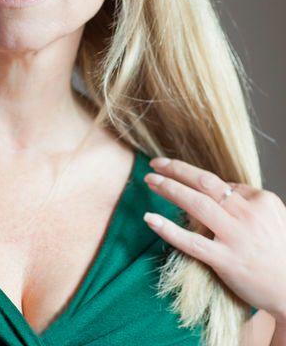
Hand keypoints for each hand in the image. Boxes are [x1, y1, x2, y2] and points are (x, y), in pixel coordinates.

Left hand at [143, 156, 285, 322]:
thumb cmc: (281, 253)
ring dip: (169, 188)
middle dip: (177, 169)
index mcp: (261, 200)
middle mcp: (247, 214)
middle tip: (155, 163)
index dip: (199, 181)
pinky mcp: (225, 260)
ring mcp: (235, 237)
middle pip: (204, 183)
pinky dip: (168, 229)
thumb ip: (248, 200)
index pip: (221, 183)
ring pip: (196, 205)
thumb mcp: (274, 217)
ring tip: (150, 180)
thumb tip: (221, 188)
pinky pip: (192, 242)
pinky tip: (150, 219)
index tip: (185, 182)